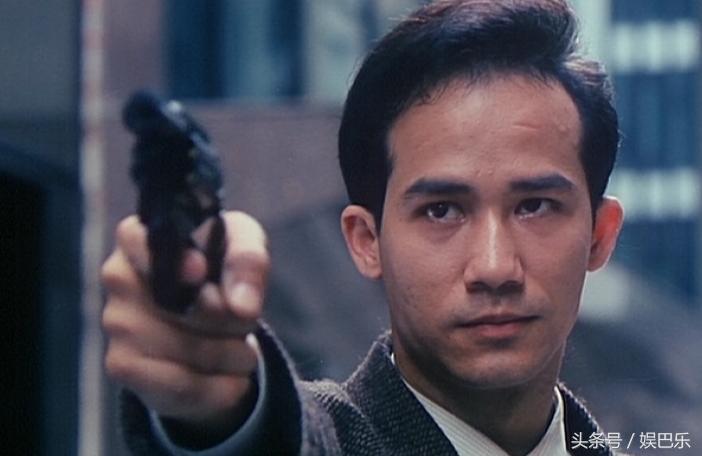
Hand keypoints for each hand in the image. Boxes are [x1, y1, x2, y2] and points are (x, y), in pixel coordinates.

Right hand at [101, 211, 268, 441]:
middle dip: (230, 317)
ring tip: (242, 348)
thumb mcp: (244, 248)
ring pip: (186, 349)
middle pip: (181, 304)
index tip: (202, 271)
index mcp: (140, 237)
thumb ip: (248, 261)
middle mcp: (119, 277)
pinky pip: (180, 385)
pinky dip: (220, 388)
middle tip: (244, 318)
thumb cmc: (222, 269)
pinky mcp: (123, 366)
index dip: (171, 260)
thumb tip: (241, 306)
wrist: (211, 321)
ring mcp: (116, 324)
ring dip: (231, 354)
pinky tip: (234, 379)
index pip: (138, 240)